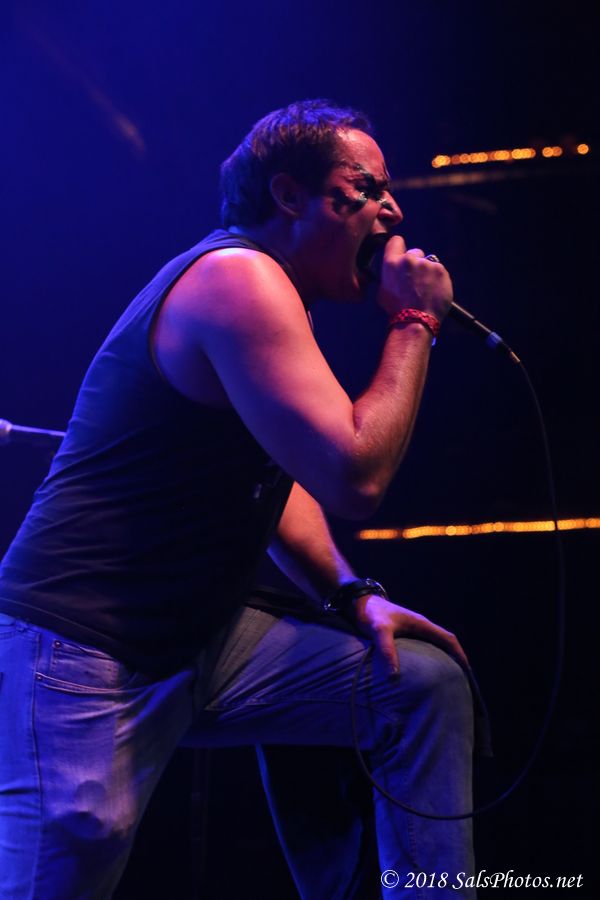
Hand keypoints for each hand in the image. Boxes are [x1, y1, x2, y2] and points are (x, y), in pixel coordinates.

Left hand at [351, 593, 468, 676]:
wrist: (356, 601)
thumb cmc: (369, 612)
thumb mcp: (379, 630)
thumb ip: (387, 651)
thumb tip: (394, 677)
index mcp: (421, 624)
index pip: (448, 639)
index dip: (460, 654)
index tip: (467, 671)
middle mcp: (419, 627)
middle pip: (444, 644)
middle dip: (454, 660)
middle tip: (460, 681)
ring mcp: (411, 631)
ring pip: (433, 647)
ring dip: (441, 660)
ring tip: (445, 681)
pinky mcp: (401, 635)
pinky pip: (420, 649)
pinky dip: (426, 661)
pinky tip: (421, 674)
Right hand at [376, 236, 452, 320]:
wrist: (415, 320)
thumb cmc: (396, 309)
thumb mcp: (382, 290)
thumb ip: (389, 275)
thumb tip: (394, 272)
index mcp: (392, 263)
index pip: (396, 241)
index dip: (399, 247)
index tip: (401, 254)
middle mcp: (409, 259)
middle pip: (415, 252)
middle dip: (416, 263)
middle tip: (415, 280)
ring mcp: (427, 264)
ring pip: (429, 263)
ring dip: (427, 272)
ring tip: (425, 290)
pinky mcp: (441, 271)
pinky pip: (439, 271)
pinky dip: (438, 280)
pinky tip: (433, 292)